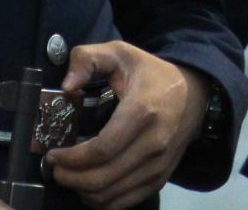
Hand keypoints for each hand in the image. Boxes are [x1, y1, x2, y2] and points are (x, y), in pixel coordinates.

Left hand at [45, 42, 207, 208]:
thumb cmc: (151, 74)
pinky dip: (101, 200)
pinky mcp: (160, 178)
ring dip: (83, 191)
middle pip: (103, 178)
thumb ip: (87, 59)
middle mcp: (154, 143)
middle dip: (71, 178)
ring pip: (112, 195)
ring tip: (69, 176)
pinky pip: (125, 202)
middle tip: (55, 169)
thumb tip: (67, 86)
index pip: (102, 149)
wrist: (194, 96)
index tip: (53, 154)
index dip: (72, 158)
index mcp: (142, 111)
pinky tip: (89, 187)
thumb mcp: (120, 53)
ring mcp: (159, 165)